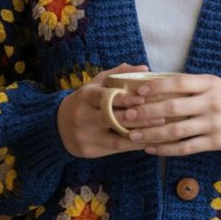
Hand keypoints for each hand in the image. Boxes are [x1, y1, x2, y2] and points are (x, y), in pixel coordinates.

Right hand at [56, 64, 170, 158]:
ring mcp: (86, 135)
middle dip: (139, 118)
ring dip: (140, 135)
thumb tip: (145, 68)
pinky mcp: (90, 151)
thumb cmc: (86, 101)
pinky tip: (149, 142)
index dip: (125, 99)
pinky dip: (134, 146)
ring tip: (160, 131)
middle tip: (161, 117)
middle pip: (113, 119)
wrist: (59, 125)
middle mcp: (84, 116)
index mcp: (86, 96)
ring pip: (117, 138)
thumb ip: (119, 75)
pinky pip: (116, 150)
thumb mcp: (97, 84)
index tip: (144, 99)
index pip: (106, 97)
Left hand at [121, 73, 220, 155]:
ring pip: (176, 131)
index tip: (137, 92)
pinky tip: (151, 148)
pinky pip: (185, 147)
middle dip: (146, 113)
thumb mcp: (213, 85)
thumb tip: (153, 83)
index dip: (156, 87)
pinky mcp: (214, 142)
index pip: (179, 83)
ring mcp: (212, 124)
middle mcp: (210, 103)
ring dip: (151, 133)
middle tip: (127, 116)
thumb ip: (189, 85)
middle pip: (173, 108)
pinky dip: (166, 149)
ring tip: (133, 135)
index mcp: (209, 84)